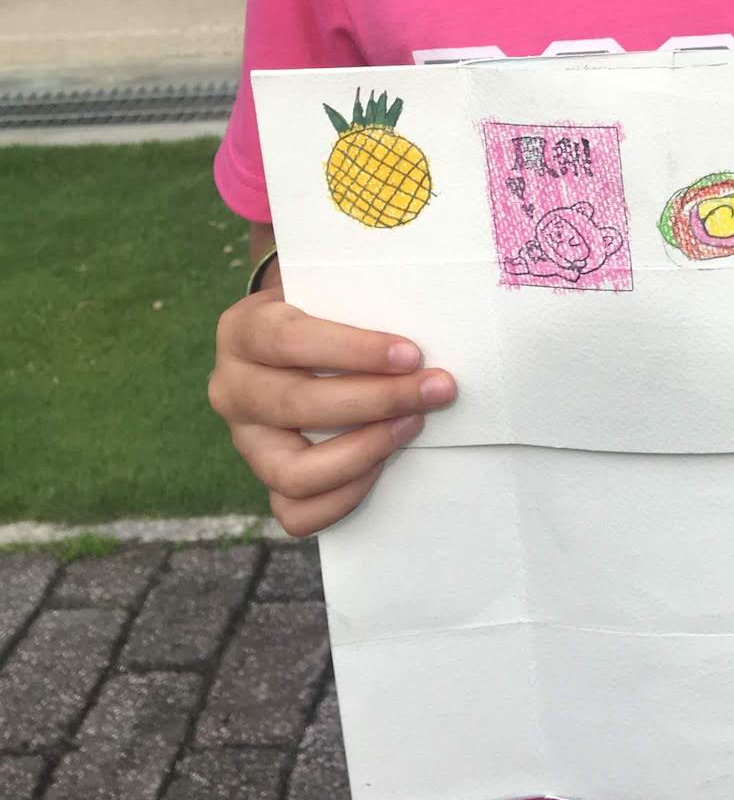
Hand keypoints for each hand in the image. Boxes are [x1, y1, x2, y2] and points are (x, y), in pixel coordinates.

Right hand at [207, 266, 458, 538]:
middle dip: (378, 399)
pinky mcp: (265, 478)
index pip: (290, 341)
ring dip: (363, 451)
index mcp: (243, 331)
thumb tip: (423, 313)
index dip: (354, 351)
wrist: (298, 342)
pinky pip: (296, 512)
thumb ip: (358, 292)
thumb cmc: (326, 310)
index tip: (412, 354)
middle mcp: (232, 388)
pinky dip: (343, 496)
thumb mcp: (330, 287)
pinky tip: (383, 465)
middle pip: (298, 404)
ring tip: (412, 424)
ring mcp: (245, 441)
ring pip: (292, 471)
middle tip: (435, 389)